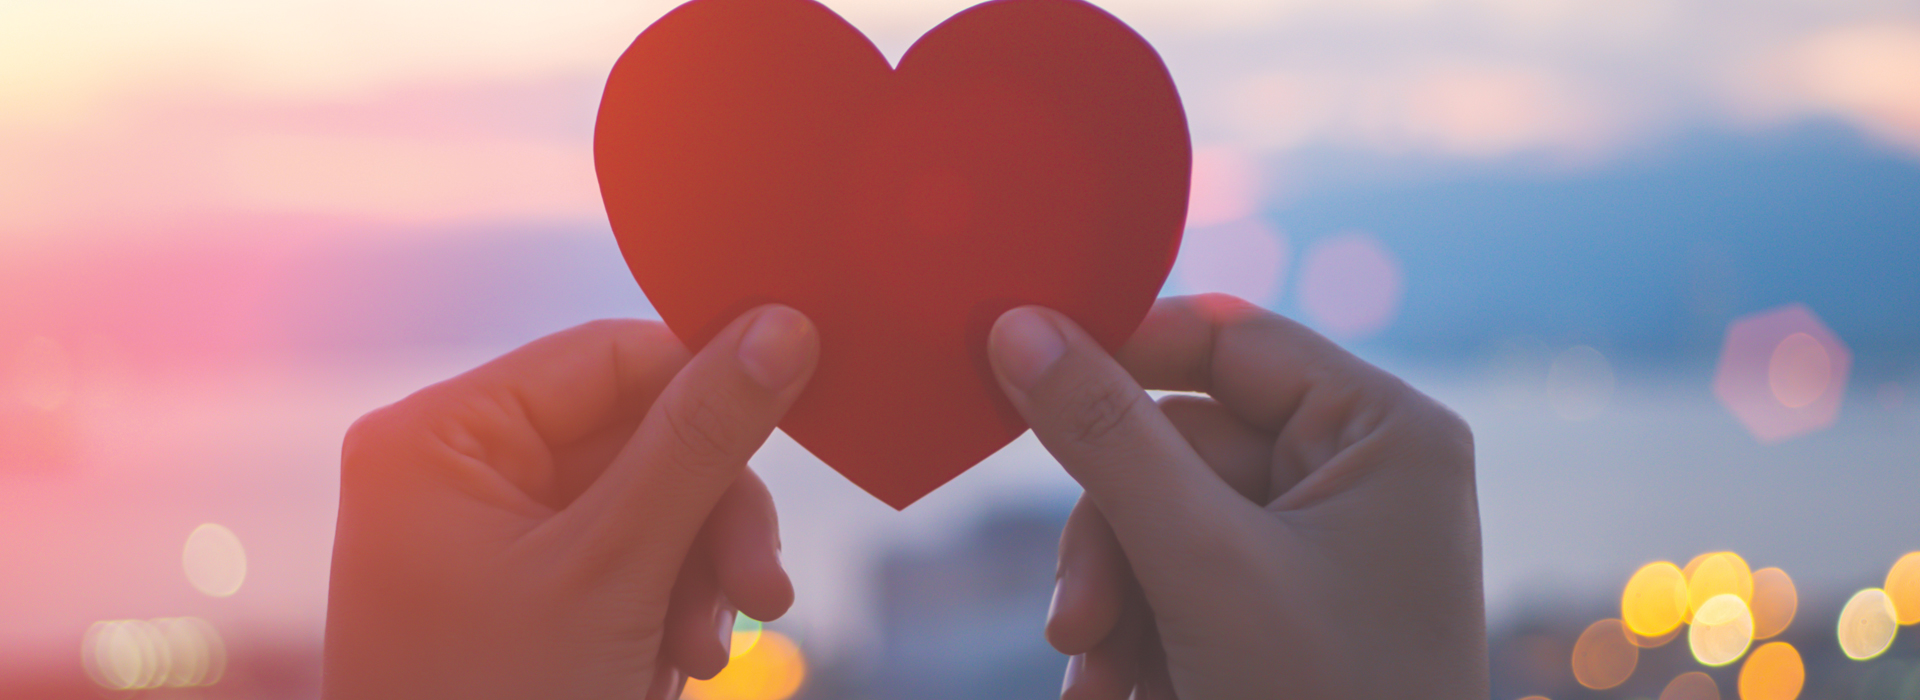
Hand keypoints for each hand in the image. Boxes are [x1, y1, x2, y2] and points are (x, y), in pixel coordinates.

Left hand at [323, 307, 817, 699]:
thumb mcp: (618, 567)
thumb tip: (784, 324)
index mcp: (437, 438)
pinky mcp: (523, 593)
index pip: (609, 356)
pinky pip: (628, 559)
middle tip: (758, 588)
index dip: (711, 384)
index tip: (803, 411)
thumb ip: (702, 439)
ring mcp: (486, 536)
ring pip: (649, 501)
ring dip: (698, 572)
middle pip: (640, 432)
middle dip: (708, 515)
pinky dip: (668, 606)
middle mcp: (453, 472)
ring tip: (703, 654)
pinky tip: (670, 668)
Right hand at [986, 294, 1486, 698]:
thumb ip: (1104, 436)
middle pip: (1179, 440)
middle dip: (1112, 533)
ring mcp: (1323, 547)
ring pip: (1162, 515)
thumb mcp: (1199, 565)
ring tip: (1097, 677)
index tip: (1015, 368)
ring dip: (1113, 595)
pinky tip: (1117, 693)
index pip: (1230, 341)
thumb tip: (1017, 323)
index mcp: (1386, 433)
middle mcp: (1362, 475)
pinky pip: (1178, 578)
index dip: (1121, 350)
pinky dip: (1136, 631)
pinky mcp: (1283, 610)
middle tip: (1075, 624)